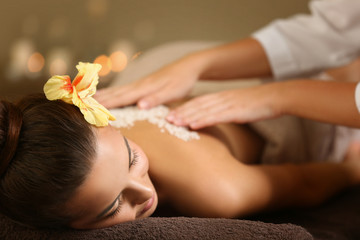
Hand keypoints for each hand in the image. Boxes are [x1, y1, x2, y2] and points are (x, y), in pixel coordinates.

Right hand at [95, 56, 201, 108]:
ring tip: (87, 98)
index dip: (106, 104)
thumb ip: (156, 98)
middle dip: (98, 99)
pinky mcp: (144, 84)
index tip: (90, 108)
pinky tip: (109, 95)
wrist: (189, 66)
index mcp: (144, 88)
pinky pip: (124, 90)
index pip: (122, 98)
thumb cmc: (182, 81)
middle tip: (79, 103)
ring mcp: (140, 83)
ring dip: (103, 95)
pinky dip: (113, 93)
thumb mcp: (173, 92)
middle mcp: (139, 85)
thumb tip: (139, 105)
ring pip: (118, 90)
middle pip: (115, 93)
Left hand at [167, 83, 281, 128]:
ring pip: (203, 111)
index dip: (184, 108)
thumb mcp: (238, 106)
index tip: (171, 114)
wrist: (275, 97)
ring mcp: (227, 104)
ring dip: (187, 117)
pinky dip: (203, 120)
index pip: (198, 102)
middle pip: (197, 106)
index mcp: (221, 97)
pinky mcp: (235, 111)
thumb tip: (214, 119)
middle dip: (180, 112)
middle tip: (166, 119)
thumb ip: (224, 111)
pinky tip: (193, 125)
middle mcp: (221, 99)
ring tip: (174, 123)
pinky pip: (216, 116)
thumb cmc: (257, 104)